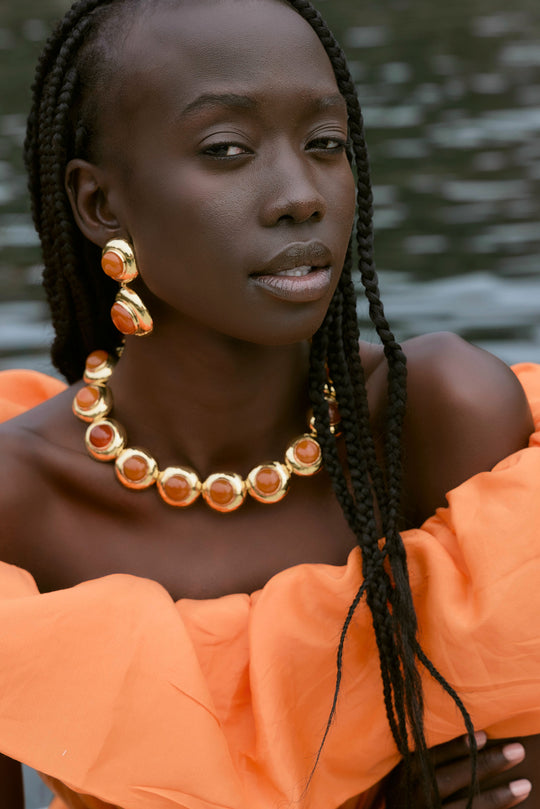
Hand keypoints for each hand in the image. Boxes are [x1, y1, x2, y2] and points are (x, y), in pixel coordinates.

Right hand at [384, 732, 531, 808]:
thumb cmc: (408, 792)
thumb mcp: (407, 772)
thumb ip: (425, 755)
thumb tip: (474, 734)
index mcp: (405, 773)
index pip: (432, 756)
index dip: (457, 746)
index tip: (484, 735)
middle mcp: (415, 795)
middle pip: (449, 780)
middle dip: (484, 765)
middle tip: (517, 751)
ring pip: (465, 806)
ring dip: (497, 797)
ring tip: (524, 785)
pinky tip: (511, 805)